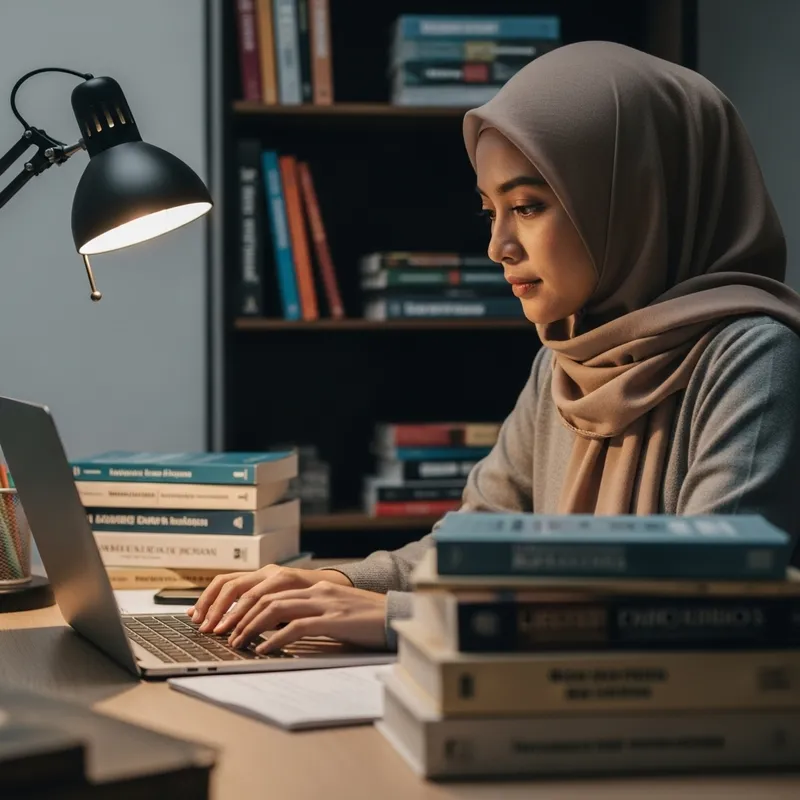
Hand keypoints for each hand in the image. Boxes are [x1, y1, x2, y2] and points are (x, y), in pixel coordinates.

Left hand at [227, 581, 387, 653]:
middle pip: (267, 597)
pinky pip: (296, 627)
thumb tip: (280, 632)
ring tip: (238, 643)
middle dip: (240, 616)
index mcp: (316, 587)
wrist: (397, 617)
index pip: (270, 591)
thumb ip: (312, 615)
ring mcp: (325, 603)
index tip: (229, 622)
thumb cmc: (367, 620)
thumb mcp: (335, 612)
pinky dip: (275, 639)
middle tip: (224, 634)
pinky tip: (263, 650)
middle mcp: (317, 590)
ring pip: (276, 608)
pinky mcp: (333, 619)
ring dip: (251, 627)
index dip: (245, 605)